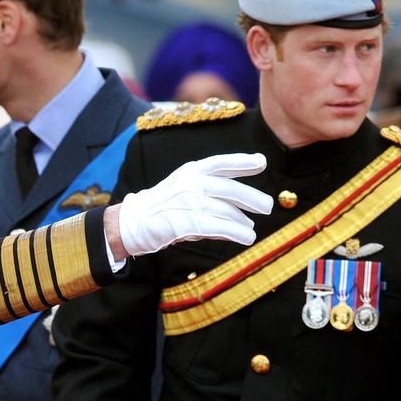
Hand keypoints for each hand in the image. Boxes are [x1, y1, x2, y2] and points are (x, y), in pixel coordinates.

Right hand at [116, 153, 271, 256]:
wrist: (132, 222)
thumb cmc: (160, 208)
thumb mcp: (183, 190)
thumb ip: (208, 194)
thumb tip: (239, 210)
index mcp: (190, 170)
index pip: (221, 163)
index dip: (242, 162)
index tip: (261, 163)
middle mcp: (192, 183)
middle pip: (231, 189)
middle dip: (252, 198)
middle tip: (267, 206)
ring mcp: (190, 201)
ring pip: (227, 211)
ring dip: (243, 222)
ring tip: (251, 231)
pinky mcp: (188, 222)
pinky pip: (220, 227)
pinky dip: (237, 233)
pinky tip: (247, 238)